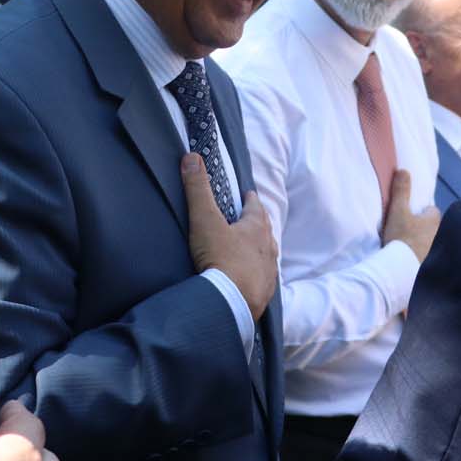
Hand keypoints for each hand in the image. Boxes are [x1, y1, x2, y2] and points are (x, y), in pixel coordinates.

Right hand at [183, 153, 277, 318]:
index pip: (255, 207)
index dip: (250, 200)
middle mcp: (267, 248)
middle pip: (265, 230)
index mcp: (255, 228)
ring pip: (267, 255)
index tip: (248, 194)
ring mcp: (268, 272)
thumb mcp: (205, 220)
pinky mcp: (264, 293)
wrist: (232, 303)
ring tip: (253, 249)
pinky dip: (257, 274)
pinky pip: (263, 279)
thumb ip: (198, 189)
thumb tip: (192, 157)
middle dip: (258, 223)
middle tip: (252, 219)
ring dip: (260, 249)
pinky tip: (251, 279)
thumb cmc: (221, 259)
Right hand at [381, 169, 442, 264]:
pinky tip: (411, 260)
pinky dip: (422, 258)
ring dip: (424, 243)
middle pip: (433, 228)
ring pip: (432, 243)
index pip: (433, 212)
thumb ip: (401, 191)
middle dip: (425, 228)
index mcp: (433, 221)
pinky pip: (428, 259)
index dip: (424, 212)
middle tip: (410, 230)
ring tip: (410, 246)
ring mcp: (435, 253)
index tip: (414, 215)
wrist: (401, 269)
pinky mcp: (430, 267)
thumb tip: (404, 170)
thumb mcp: (398, 210)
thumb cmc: (401, 237)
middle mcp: (439, 236)